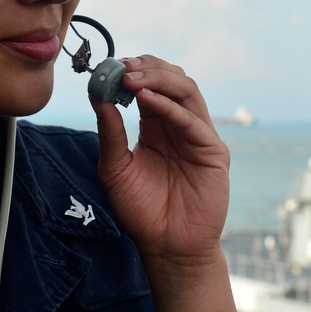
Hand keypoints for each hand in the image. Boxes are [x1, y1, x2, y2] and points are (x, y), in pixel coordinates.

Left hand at [91, 55, 230, 269]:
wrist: (165, 246)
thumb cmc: (141, 210)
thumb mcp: (115, 167)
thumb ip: (109, 132)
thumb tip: (96, 95)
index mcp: (158, 125)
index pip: (150, 86)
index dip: (132, 71)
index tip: (109, 65)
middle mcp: (180, 125)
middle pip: (173, 80)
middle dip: (148, 68)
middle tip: (122, 65)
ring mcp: (199, 136)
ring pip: (187, 91)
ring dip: (159, 79)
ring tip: (132, 78)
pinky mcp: (214, 151)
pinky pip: (193, 121)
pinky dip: (169, 107)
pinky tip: (146, 100)